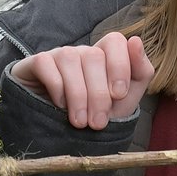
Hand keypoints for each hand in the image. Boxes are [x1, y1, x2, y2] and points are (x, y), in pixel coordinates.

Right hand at [10, 33, 154, 129]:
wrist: (63, 135)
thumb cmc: (97, 114)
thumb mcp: (125, 100)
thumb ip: (140, 72)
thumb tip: (135, 41)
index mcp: (106, 57)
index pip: (115, 41)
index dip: (119, 65)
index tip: (119, 95)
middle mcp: (83, 52)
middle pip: (94, 56)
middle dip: (98, 93)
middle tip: (98, 123)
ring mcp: (59, 55)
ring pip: (70, 58)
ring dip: (78, 94)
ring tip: (80, 122)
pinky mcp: (36, 63)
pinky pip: (46, 64)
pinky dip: (56, 87)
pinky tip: (60, 106)